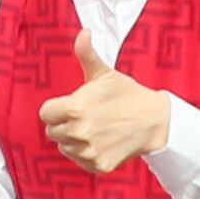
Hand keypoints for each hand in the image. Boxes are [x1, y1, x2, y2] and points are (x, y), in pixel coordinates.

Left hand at [39, 30, 174, 172]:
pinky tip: (99, 141)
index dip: (56, 109)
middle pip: (52, 132)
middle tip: (83, 117)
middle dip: (63, 124)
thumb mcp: (105, 73)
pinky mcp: (98, 165)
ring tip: (93, 128)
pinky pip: (79, 161)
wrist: (153, 121)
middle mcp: (79, 132)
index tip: (69, 106)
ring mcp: (89, 151)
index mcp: (75, 108)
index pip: (45, 114)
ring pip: (64, 147)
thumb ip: (87, 54)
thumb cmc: (127, 95)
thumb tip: (83, 33)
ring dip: (73, 140)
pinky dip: (85, 154)